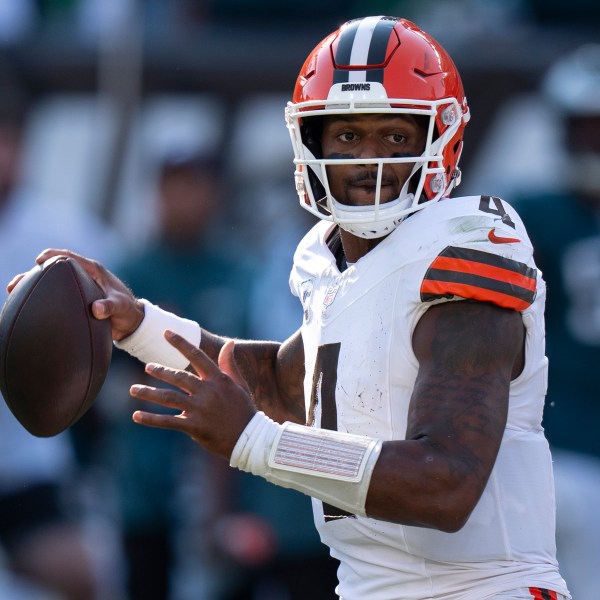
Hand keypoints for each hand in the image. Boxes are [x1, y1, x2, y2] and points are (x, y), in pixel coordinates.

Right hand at [6, 248, 143, 341]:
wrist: (130, 322)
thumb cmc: (127, 310)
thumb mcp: (120, 307)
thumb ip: (109, 306)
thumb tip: (96, 309)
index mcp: (93, 271)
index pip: (70, 258)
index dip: (53, 256)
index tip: (39, 260)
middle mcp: (83, 276)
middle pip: (54, 270)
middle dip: (33, 273)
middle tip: (16, 283)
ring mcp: (77, 288)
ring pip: (51, 283)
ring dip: (32, 286)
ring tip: (12, 293)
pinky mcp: (75, 300)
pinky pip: (54, 296)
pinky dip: (40, 299)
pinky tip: (26, 308)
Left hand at [130, 332, 256, 459]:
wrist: (249, 437)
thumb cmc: (243, 409)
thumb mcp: (238, 383)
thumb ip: (229, 363)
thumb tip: (229, 342)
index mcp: (217, 379)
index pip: (196, 356)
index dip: (180, 343)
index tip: (166, 332)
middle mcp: (207, 391)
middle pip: (178, 377)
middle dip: (161, 371)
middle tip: (147, 367)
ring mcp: (200, 409)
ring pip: (169, 398)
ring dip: (149, 393)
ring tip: (133, 390)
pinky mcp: (194, 426)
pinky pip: (168, 421)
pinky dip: (151, 419)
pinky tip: (137, 416)